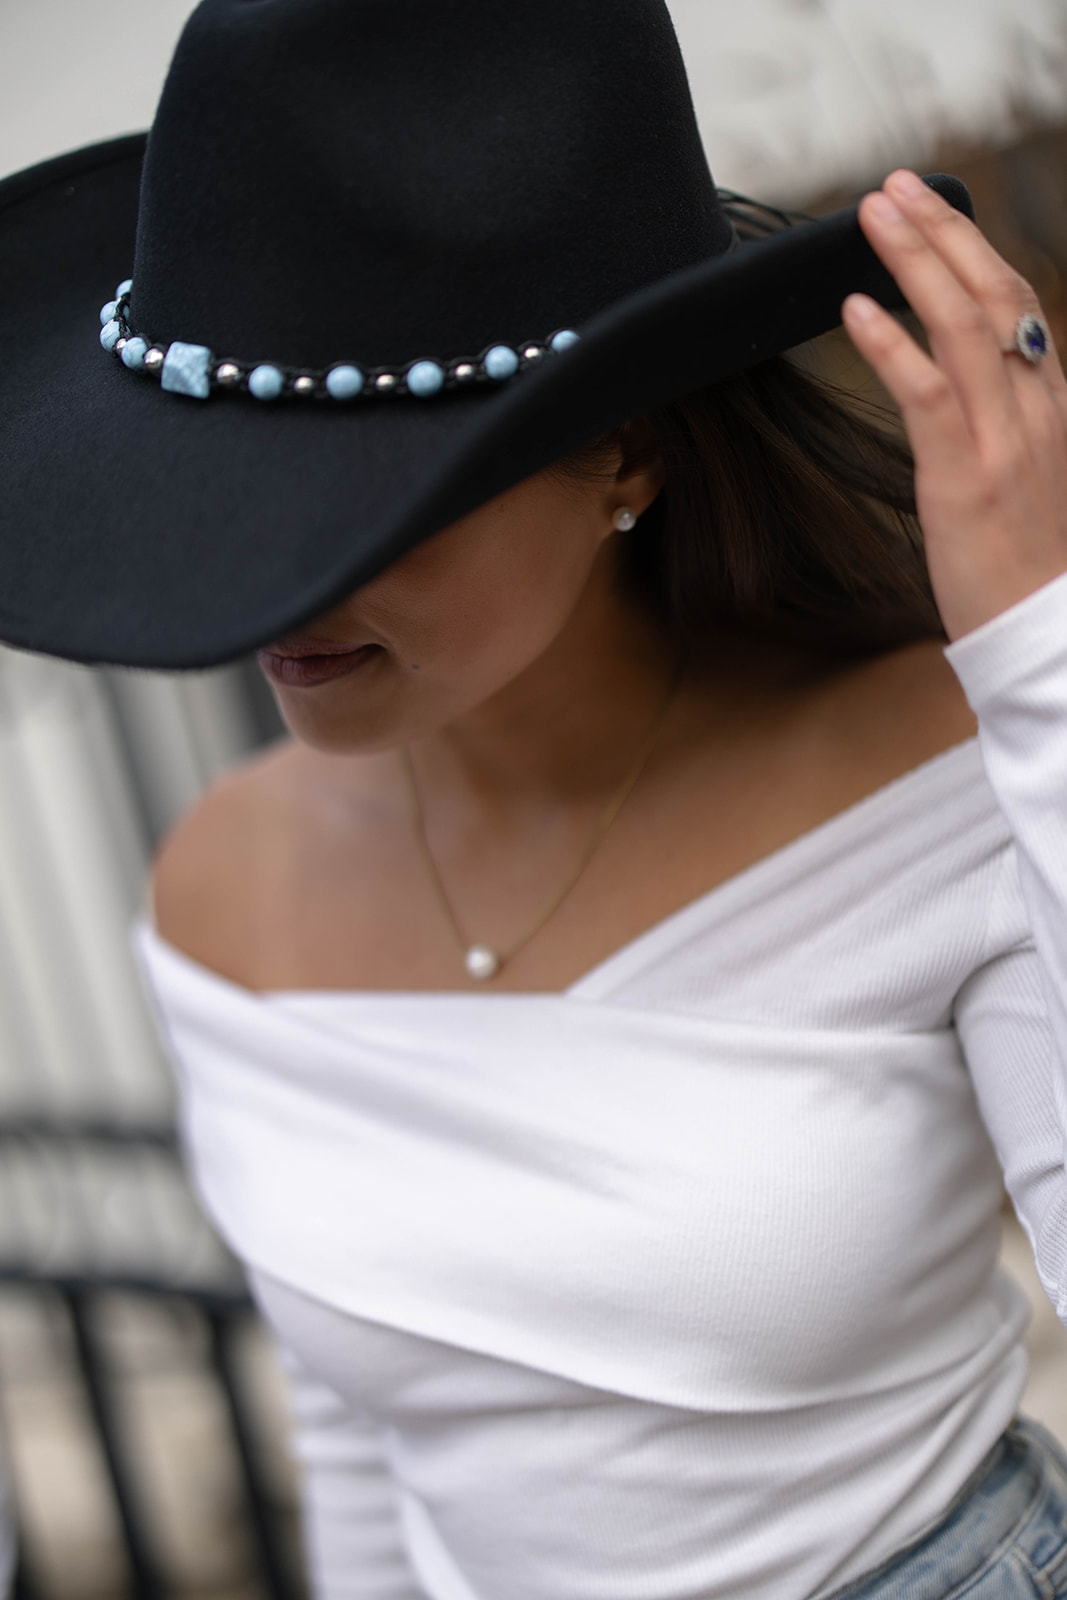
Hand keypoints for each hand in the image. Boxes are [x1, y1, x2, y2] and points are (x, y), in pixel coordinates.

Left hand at [840, 168, 1066, 642]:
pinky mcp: (964, 477)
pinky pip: (928, 393)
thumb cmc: (1027, 571)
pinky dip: (889, 345)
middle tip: (894, 188)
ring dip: (915, 262)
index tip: (932, 212)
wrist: (1045, 635)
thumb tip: (961, 394)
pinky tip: (854, 311)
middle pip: (994, 295)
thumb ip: (1004, 428)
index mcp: (1051, 406)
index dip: (973, 252)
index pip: (1017, 307)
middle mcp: (1036, 409)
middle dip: (943, 233)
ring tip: (872, 217)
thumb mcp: (1028, 481)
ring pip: (964, 325)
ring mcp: (1004, 439)